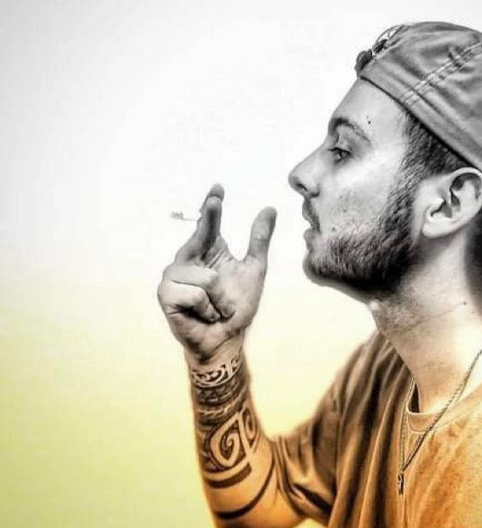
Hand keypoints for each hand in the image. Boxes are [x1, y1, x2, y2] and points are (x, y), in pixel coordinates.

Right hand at [157, 184, 276, 361]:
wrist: (227, 339)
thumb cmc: (236, 307)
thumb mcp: (254, 269)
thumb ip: (258, 240)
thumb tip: (269, 208)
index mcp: (207, 251)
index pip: (207, 224)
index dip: (211, 206)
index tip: (218, 188)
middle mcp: (188, 259)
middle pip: (199, 236)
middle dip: (208, 219)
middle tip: (216, 200)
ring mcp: (174, 276)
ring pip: (206, 277)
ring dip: (221, 299)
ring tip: (217, 307)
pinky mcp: (166, 295)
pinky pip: (195, 294)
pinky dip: (209, 308)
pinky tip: (205, 315)